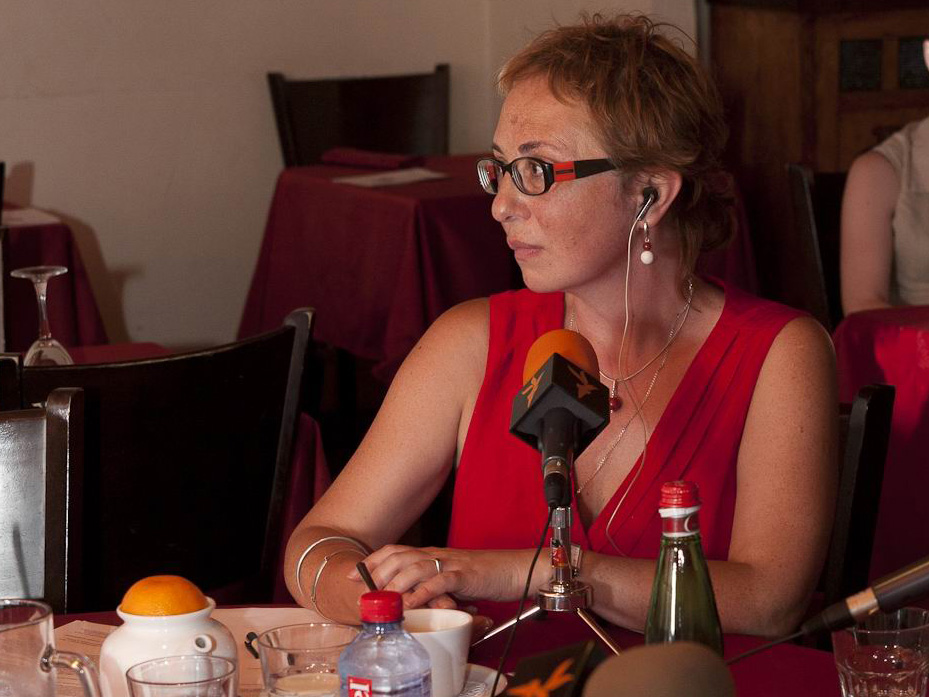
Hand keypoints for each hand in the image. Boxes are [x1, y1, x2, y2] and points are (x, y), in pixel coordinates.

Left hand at [347, 545, 529, 608]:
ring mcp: (451, 564)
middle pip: (399, 556)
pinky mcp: (464, 575)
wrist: (516, 569)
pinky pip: (439, 581)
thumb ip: (433, 584)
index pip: (396, 550)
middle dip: (376, 572)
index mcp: (433, 554)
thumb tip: (411, 599)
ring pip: (415, 567)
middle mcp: (437, 555)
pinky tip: (410, 603)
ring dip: (394, 583)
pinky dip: (422, 592)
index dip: (372, 560)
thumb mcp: (453, 578)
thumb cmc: (485, 576)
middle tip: (361, 589)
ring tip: (381, 599)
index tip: (351, 573)